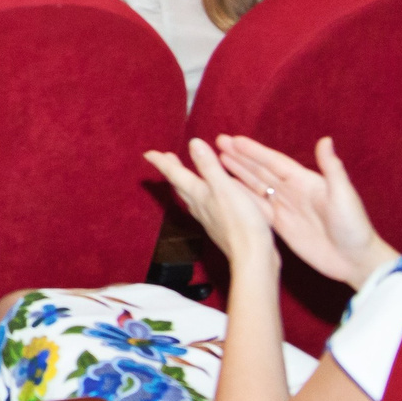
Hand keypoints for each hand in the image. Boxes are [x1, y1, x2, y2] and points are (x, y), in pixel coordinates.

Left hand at [146, 137, 278, 274]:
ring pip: (191, 197)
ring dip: (185, 184)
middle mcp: (199, 206)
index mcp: (199, 194)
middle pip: (181, 185)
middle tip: (165, 159)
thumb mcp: (226, 188)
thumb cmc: (241, 223)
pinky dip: (202, 197)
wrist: (253, 257)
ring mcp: (209, 218)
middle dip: (172, 170)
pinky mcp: (221, 228)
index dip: (162, 162)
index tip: (148, 153)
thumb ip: (209, 166)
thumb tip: (193, 143)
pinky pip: (205, 207)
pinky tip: (208, 201)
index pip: (175, 174)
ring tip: (184, 176)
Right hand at [213, 134, 399, 287]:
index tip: (234, 140)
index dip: (254, 151)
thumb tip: (325, 140)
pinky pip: (257, 208)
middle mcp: (292, 191)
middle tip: (218, 142)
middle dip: (240, 157)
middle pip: (260, 171)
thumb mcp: (344, 196)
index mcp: (305, 182)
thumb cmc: (354, 227)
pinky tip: (229, 191)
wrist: (356, 261)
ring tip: (218, 160)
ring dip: (238, 173)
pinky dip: (242, 198)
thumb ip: (332, 169)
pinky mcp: (282, 226)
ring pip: (256, 187)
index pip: (274, 162)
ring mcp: (286, 209)